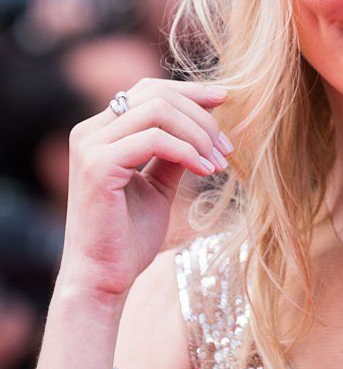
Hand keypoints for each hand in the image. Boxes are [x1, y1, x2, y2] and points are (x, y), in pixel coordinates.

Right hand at [59, 79, 230, 300]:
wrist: (104, 278)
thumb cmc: (129, 237)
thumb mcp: (158, 186)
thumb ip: (172, 153)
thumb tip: (203, 124)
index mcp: (100, 132)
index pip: (148, 90)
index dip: (190, 91)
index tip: (226, 101)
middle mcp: (90, 132)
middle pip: (156, 94)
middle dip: (201, 117)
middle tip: (227, 147)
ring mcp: (90, 146)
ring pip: (157, 111)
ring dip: (198, 134)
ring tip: (219, 163)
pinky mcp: (98, 166)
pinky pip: (153, 140)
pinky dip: (187, 152)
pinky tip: (205, 171)